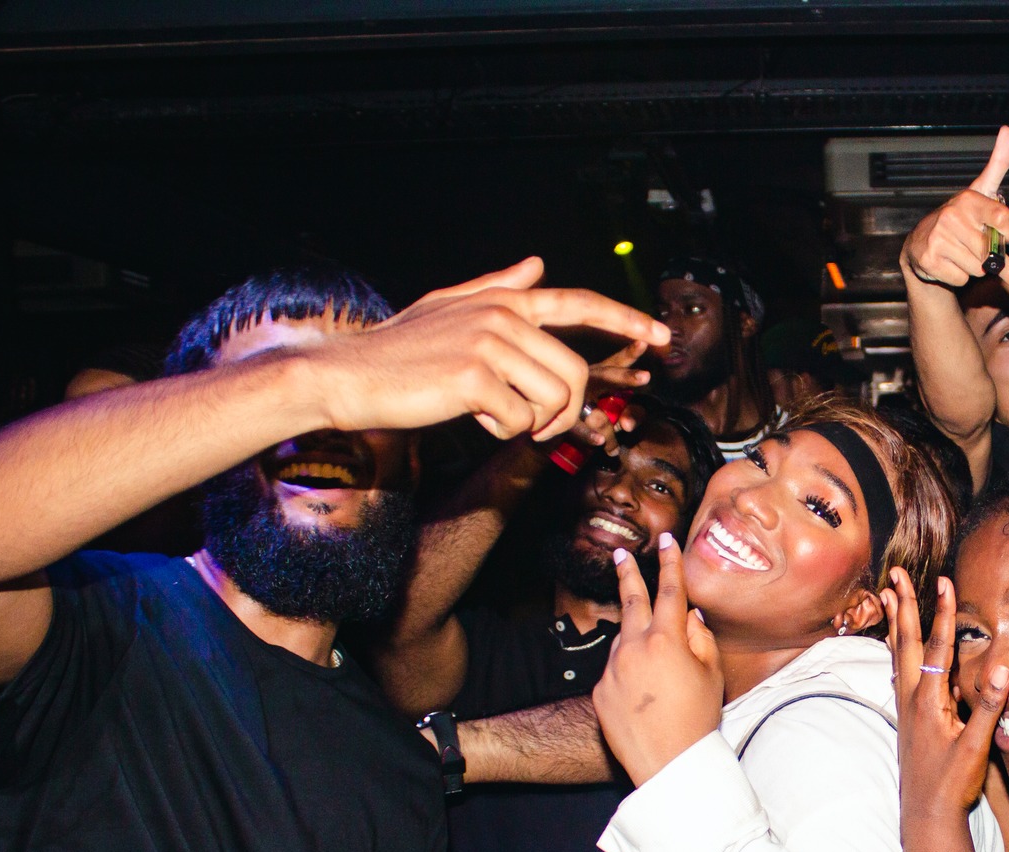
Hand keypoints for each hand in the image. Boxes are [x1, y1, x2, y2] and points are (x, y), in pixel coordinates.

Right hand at [306, 258, 669, 442]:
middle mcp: (503, 314)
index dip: (625, 318)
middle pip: (576, 372)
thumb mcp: (449, 307)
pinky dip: (503, 431)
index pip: (579, 302)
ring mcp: (490, 343)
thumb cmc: (399, 350)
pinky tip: (471, 418)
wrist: (348, 375)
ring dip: (536, 425)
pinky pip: (521, 420)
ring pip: (555, 399)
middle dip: (567, 412)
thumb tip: (536, 264)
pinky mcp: (475, 376)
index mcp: (504, 300)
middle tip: (537, 426)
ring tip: (499, 419)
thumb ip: (497, 288)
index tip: (661, 335)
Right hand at [566, 341, 651, 452]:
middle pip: (606, 376)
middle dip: (625, 377)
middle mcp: (585, 381)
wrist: (548, 419)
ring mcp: (573, 397)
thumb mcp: (614, 410)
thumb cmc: (590, 411)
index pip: (616, 362)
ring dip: (610, 421)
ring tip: (626, 427)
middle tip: (646, 377)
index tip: (644, 343)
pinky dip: (588, 435)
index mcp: (598, 374)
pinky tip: (600, 441)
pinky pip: (577, 427)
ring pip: (594, 406)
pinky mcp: (563, 417)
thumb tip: (629, 424)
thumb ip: (632, 414)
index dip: (630, 353)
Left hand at [592, 532, 722, 784]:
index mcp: (666, 639)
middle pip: (630, 600)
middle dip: (628, 573)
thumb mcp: (712, 675)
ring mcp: (612, 669)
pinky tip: (645, 697)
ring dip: (637, 641)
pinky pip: (615, 671)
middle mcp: (634, 647)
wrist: (669, 763)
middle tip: (622, 554)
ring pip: (624, 641)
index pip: (670, 590)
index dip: (670, 562)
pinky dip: (629, 674)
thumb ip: (700, 637)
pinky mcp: (599, 691)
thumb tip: (689, 615)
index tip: (666, 540)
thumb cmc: (698, 719)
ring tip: (657, 669)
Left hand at [884, 568, 1008, 825]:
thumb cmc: (952, 784)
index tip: (944, 581)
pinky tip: (895, 646)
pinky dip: (896, 649)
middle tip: (895, 574)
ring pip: (898, 654)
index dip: (943, 613)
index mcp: (929, 701)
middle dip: (903, 605)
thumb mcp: (976, 748)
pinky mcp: (906, 718)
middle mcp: (911, 699)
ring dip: (895, 623)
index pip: (938, 647)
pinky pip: (898, 672)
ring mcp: (906, 708)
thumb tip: (1002, 670)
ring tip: (887, 596)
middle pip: (906, 641)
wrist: (925, 817)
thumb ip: (989, 708)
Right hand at [898, 126, 1008, 302]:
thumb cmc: (961, 219)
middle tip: (972, 244)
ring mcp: (938, 237)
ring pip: (977, 269)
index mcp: (969, 199)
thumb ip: (998, 164)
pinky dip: (958, 277)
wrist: (922, 243)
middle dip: (987, 256)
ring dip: (972, 267)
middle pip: (990, 252)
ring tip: (958, 252)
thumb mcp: (981, 192)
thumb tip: (1008, 130)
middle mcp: (952, 215)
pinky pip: (961, 279)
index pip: (1003, 217)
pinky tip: (946, 262)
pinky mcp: (929, 259)